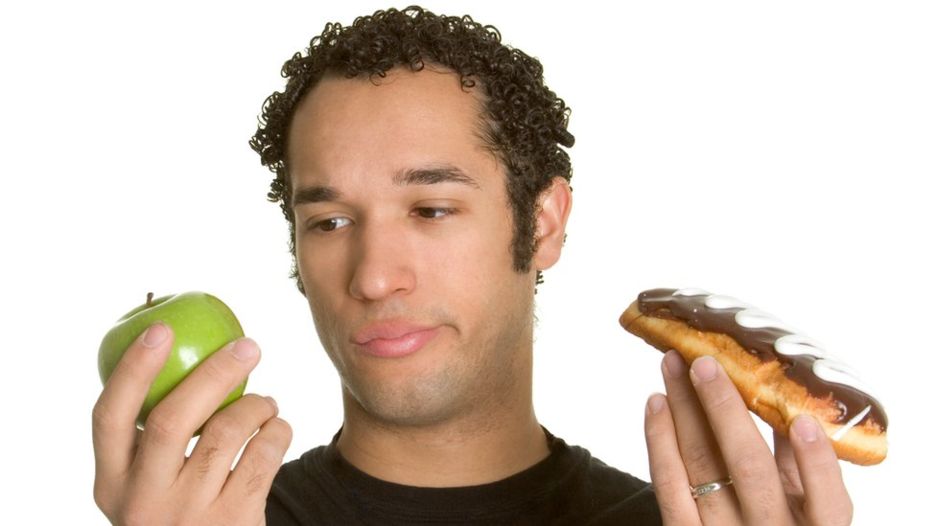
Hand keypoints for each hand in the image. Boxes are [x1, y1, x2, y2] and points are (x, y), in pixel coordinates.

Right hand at [92, 322, 291, 524]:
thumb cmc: (182, 508)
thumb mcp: (149, 486)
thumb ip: (151, 438)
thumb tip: (172, 347)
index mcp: (111, 485)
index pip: (109, 417)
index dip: (132, 369)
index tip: (160, 329)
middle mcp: (143, 502)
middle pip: (172, 419)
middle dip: (214, 372)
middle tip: (248, 345)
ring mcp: (189, 515)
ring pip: (227, 432)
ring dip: (255, 403)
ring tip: (266, 402)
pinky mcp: (235, 521)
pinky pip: (263, 455)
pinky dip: (277, 430)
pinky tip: (277, 428)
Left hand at [644, 351, 851, 524]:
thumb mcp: (809, 512)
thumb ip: (804, 469)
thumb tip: (792, 407)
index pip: (824, 499)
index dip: (815, 461)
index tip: (803, 420)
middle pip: (747, 468)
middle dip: (724, 409)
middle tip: (705, 362)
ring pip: (701, 466)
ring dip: (684, 409)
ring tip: (673, 366)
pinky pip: (668, 485)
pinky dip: (660, 439)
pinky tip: (657, 403)